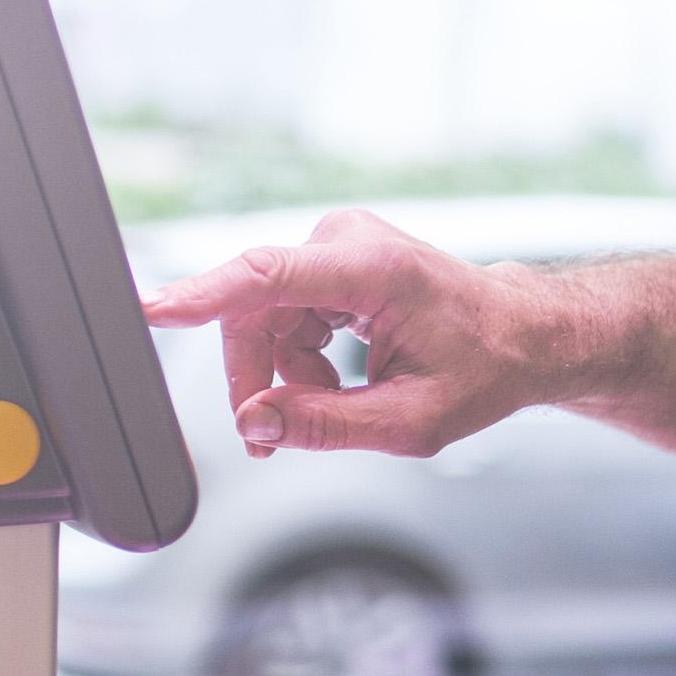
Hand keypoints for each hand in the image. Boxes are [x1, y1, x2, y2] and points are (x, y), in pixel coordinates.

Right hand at [140, 208, 547, 459]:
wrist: (522, 334)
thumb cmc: (486, 368)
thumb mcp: (412, 420)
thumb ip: (327, 425)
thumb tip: (255, 422)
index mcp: (376, 270)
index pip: (267, 275)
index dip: (202, 296)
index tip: (152, 309)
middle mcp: (350, 243)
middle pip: (253, 310)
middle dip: (257, 376)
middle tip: (273, 432)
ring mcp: (339, 244)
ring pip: (262, 317)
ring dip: (282, 372)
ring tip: (333, 401)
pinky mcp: (333, 257)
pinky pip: (281, 313)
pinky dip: (296, 357)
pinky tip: (333, 379)